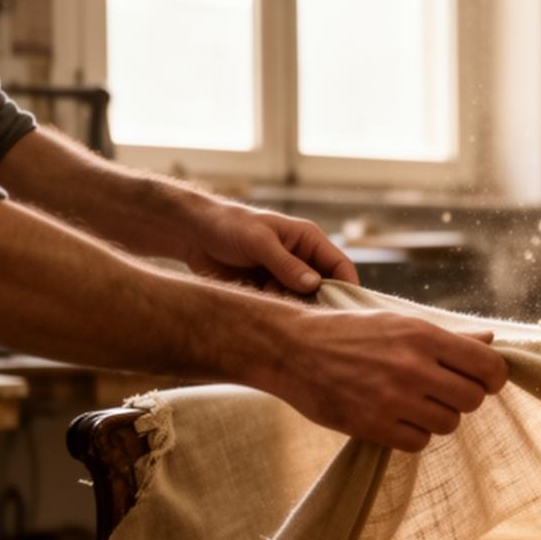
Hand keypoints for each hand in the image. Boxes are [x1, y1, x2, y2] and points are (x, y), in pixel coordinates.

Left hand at [184, 201, 359, 294]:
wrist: (193, 234)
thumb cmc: (229, 226)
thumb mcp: (259, 242)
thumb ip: (286, 264)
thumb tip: (314, 285)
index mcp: (309, 240)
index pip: (341, 266)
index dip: (347, 288)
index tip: (344, 311)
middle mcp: (302, 260)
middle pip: (326, 288)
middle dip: (318, 302)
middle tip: (304, 313)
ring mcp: (286, 277)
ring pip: (304, 301)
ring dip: (293, 307)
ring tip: (269, 297)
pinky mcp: (269, 289)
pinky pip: (283, 306)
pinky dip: (277, 310)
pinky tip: (259, 301)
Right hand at [267, 309, 508, 451]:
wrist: (292, 348)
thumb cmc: (350, 332)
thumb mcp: (400, 322)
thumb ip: (449, 337)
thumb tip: (492, 341)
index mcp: (423, 335)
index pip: (488, 366)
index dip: (493, 378)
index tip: (484, 381)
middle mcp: (413, 366)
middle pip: (473, 399)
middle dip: (464, 398)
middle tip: (443, 392)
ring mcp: (392, 398)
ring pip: (448, 424)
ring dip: (438, 418)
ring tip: (415, 403)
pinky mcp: (372, 425)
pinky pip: (419, 442)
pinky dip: (413, 434)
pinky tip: (397, 418)